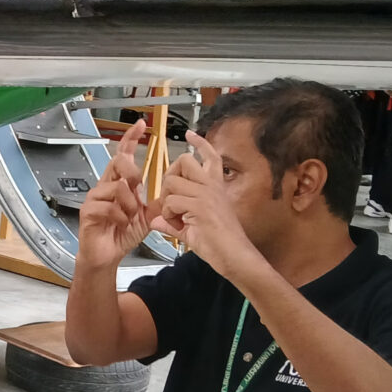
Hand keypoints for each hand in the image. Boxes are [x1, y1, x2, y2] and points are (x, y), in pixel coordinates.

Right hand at [77, 119, 154, 268]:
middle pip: (118, 162)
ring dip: (130, 204)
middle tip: (138, 189)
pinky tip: (120, 224)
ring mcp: (95, 197)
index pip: (123, 154)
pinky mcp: (88, 211)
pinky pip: (109, 206)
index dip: (131, 139)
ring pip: (117, 186)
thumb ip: (156, 202)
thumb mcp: (146, 217)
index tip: (141, 125)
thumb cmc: (121, 234)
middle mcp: (105, 185)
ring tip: (130, 217)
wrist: (106, 255)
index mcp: (118, 183)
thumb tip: (172, 191)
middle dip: (133, 173)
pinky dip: (121, 217)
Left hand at [152, 131, 258, 277]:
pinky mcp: (200, 206)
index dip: (200, 144)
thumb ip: (174, 223)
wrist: (235, 257)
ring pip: (173, 182)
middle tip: (171, 196)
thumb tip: (155, 221)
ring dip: (167, 200)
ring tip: (175, 217)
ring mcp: (206, 194)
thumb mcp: (194, 231)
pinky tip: (178, 225)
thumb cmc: (220, 246)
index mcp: (216, 188)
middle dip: (170, 175)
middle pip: (184, 161)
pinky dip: (168, 215)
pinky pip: (171, 202)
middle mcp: (212, 187)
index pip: (211, 158)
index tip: (190, 134)